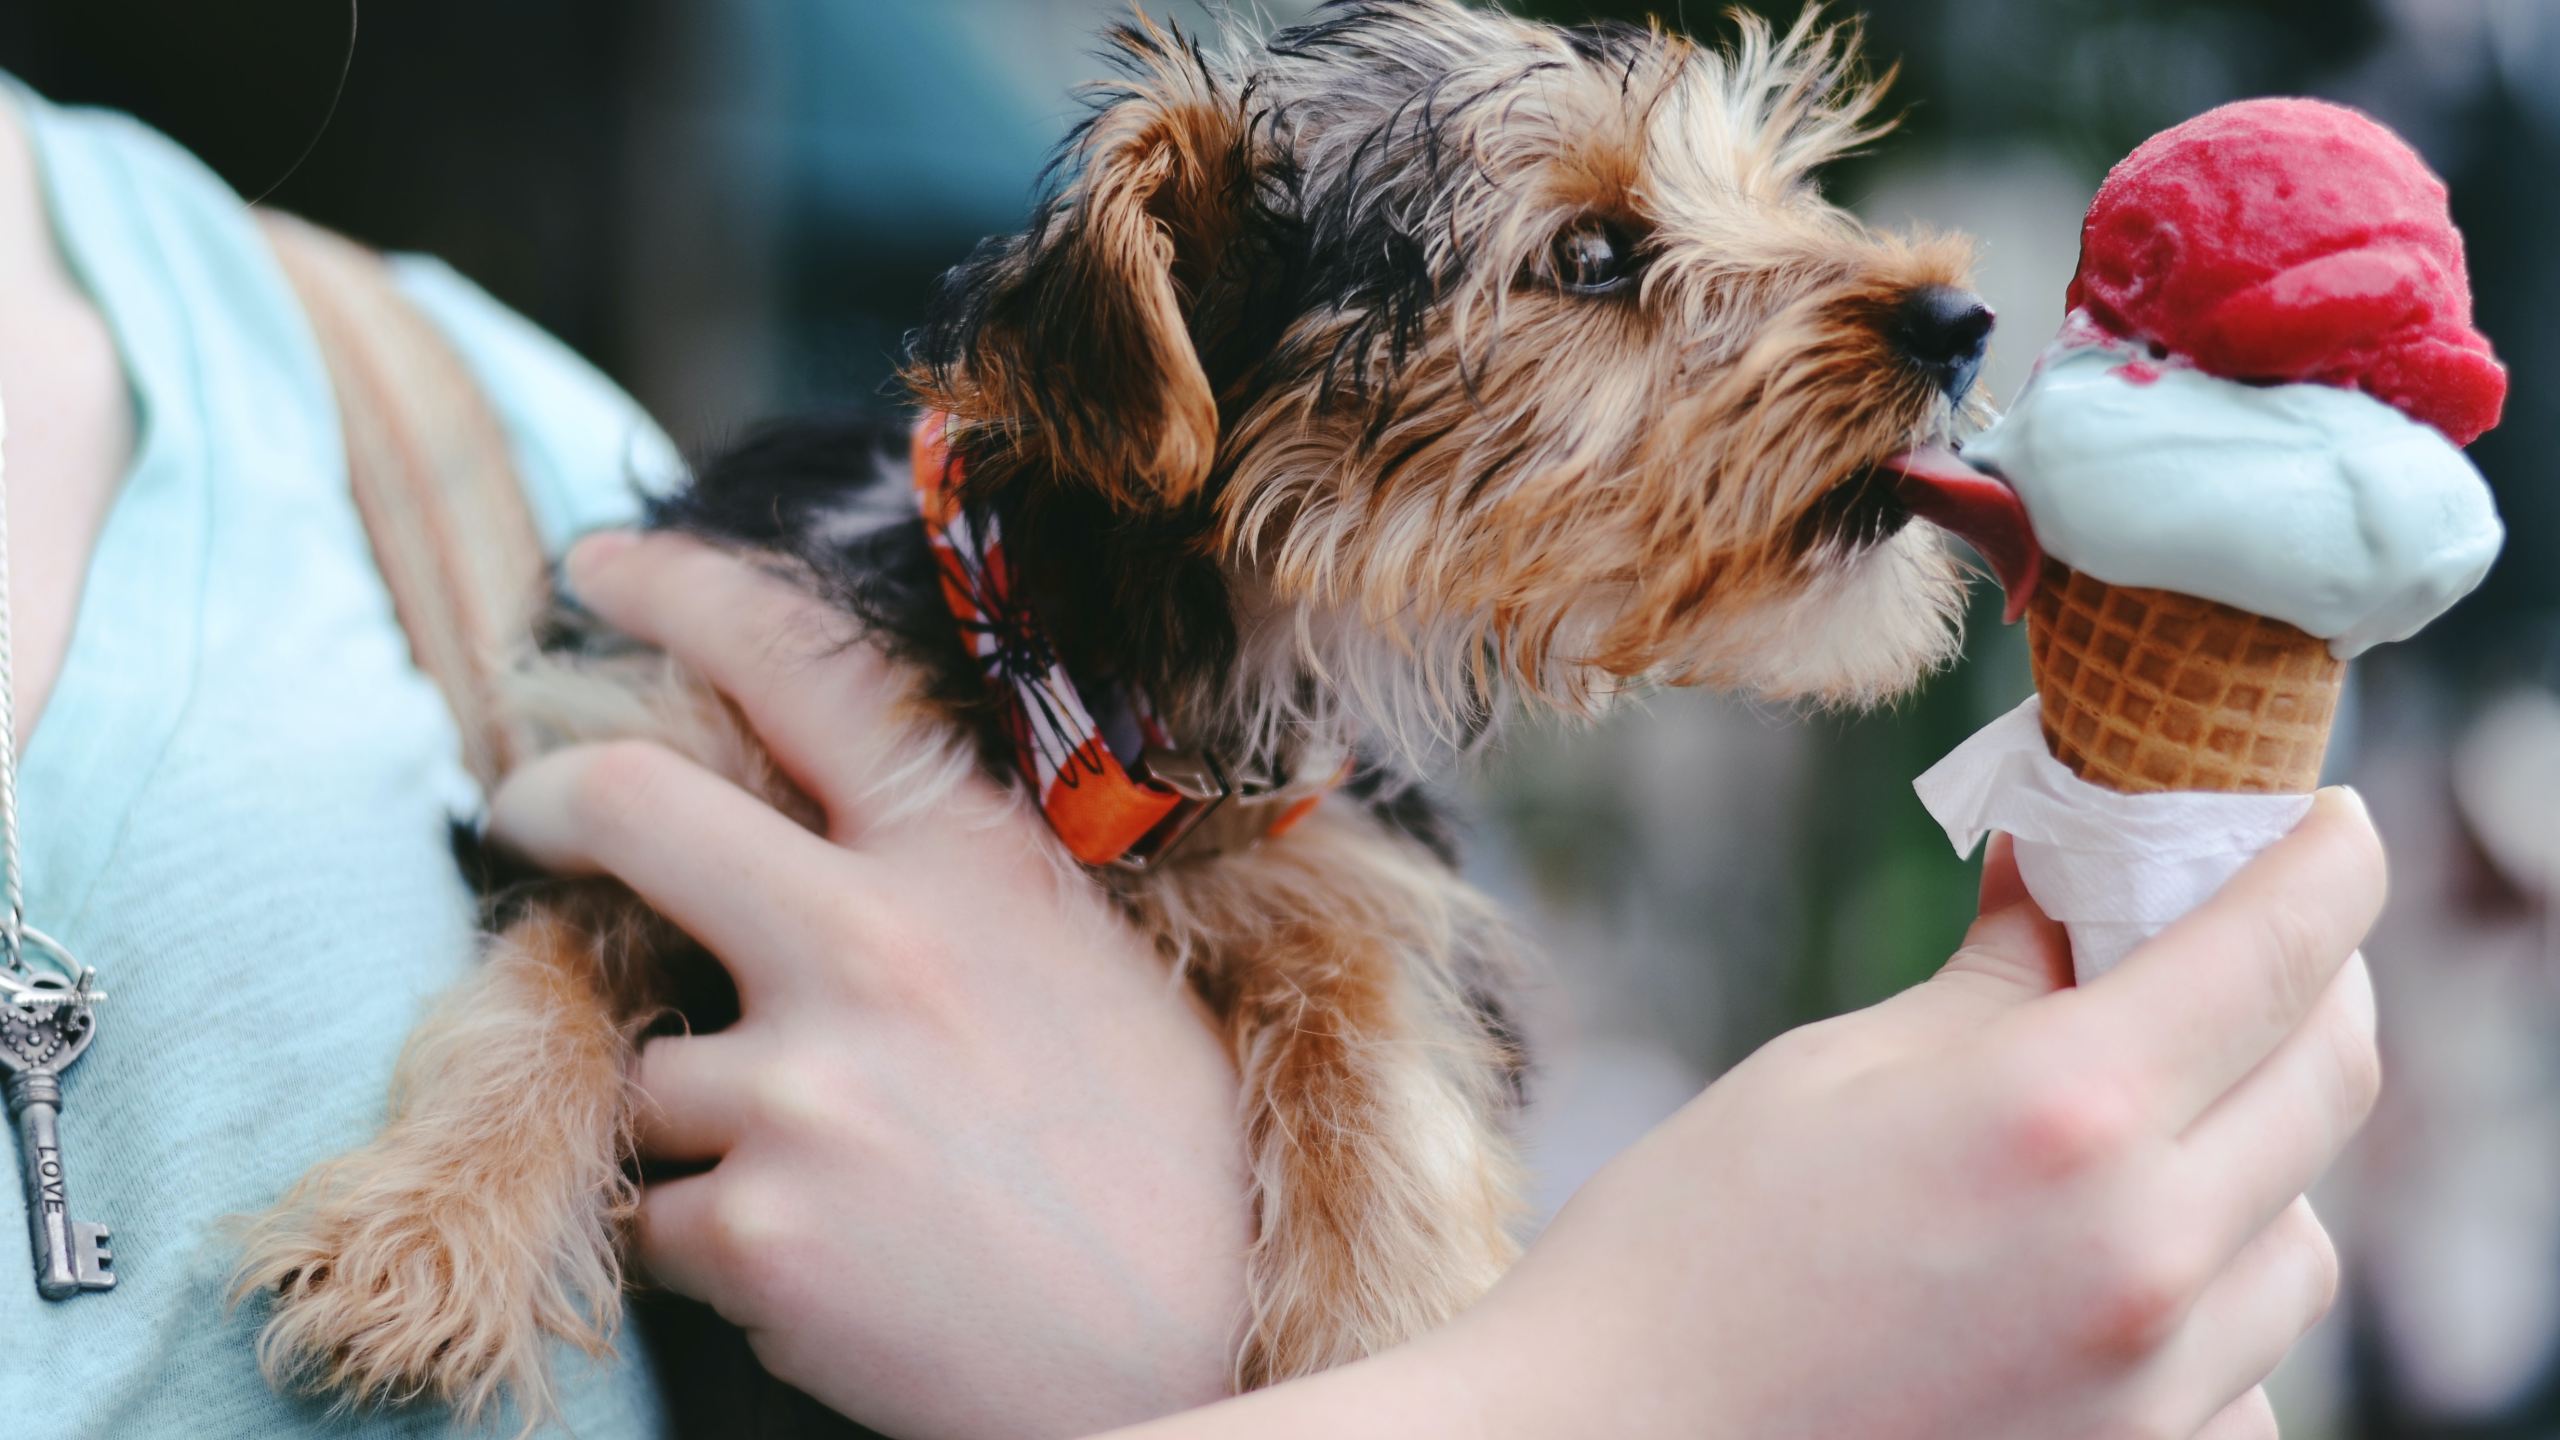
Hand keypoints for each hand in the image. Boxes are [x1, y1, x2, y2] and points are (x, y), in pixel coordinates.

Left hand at [490, 530, 1251, 1438]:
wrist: (1208, 1350)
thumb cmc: (1170, 1159)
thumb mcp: (1085, 961)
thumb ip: (949, 887)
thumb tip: (809, 843)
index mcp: (972, 861)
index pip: (804, 669)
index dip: (680, 592)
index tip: (598, 569)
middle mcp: (874, 943)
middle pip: (632, 804)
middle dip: (542, 798)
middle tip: (516, 810)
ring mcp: (805, 1086)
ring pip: (644, 1070)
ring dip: (697, 1125)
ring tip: (838, 1186)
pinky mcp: (757, 1229)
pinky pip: (655, 1220)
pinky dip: (712, 1249)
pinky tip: (834, 1272)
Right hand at [1411, 798, 2381, 1439]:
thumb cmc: (1685, 1254)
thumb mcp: (1828, 1073)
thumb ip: (1990, 979)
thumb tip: (2064, 875)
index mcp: (2062, 1112)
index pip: (2274, 951)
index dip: (2324, 862)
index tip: (2329, 820)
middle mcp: (2147, 1254)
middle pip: (2330, 1080)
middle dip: (2309, 986)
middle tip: (2246, 941)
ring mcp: (2157, 1389)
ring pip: (2299, 1238)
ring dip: (2254, 1154)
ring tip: (2145, 1125)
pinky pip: (2246, 1369)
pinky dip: (2205, 1305)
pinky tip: (2098, 1277)